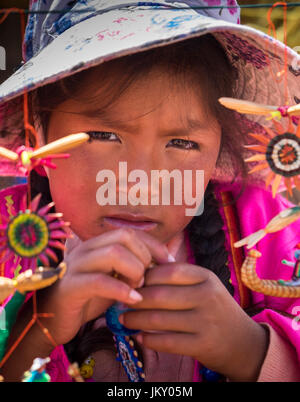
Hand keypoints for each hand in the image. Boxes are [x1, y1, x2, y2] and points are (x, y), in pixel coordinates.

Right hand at [37, 228, 170, 346]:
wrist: (54, 319)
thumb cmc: (88, 298)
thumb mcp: (114, 280)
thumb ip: (131, 269)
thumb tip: (162, 262)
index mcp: (97, 245)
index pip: (131, 233)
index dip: (154, 245)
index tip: (168, 263)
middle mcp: (86, 249)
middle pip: (124, 237)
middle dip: (144, 256)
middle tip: (147, 278)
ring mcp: (76, 265)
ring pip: (113, 253)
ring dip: (134, 270)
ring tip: (139, 287)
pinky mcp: (70, 286)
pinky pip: (99, 281)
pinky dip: (121, 290)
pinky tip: (132, 300)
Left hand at [119, 262, 268, 381]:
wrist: (244, 342)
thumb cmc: (214, 308)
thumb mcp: (204, 285)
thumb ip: (178, 277)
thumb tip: (140, 271)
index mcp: (205, 276)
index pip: (167, 271)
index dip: (143, 276)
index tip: (128, 281)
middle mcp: (207, 295)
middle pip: (159, 295)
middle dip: (134, 299)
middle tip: (119, 302)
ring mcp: (206, 321)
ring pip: (159, 320)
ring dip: (135, 320)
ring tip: (123, 320)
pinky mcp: (203, 345)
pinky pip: (167, 342)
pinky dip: (149, 340)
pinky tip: (139, 337)